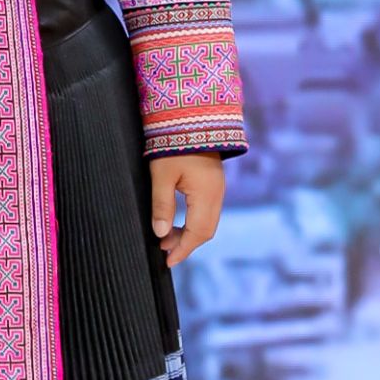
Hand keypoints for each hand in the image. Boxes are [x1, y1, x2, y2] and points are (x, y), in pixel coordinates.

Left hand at [149, 152, 224, 269]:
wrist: (190, 117)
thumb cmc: (173, 144)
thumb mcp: (161, 175)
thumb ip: (162, 206)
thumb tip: (161, 234)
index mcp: (207, 194)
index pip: (198, 233)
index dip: (182, 250)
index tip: (167, 262)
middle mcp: (217, 194)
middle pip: (206, 231)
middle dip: (185, 244)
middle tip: (163, 250)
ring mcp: (218, 188)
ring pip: (208, 221)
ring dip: (189, 232)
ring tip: (166, 237)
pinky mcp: (214, 182)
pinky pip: (208, 210)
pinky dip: (194, 221)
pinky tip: (178, 220)